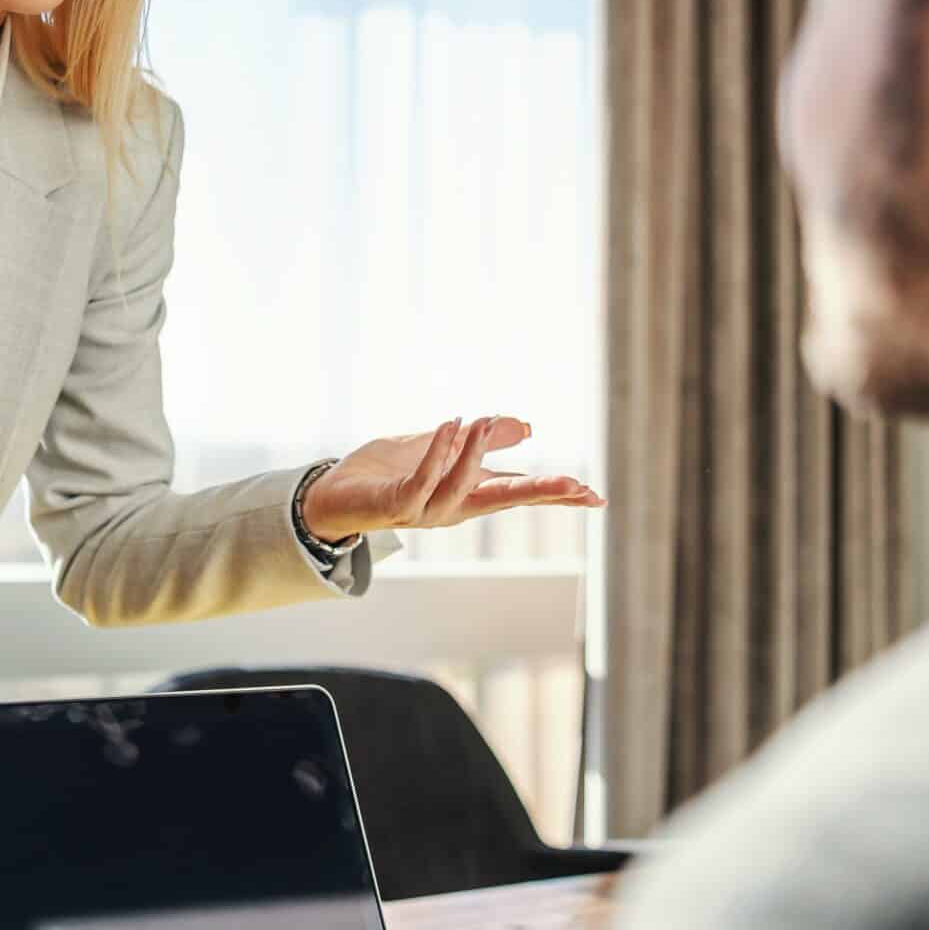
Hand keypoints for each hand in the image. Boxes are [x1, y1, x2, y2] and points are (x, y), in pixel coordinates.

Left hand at [299, 417, 605, 544]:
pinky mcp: (399, 503)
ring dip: (476, 451)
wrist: (333, 494)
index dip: (556, 493)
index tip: (595, 496)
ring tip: (485, 420)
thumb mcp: (440, 446)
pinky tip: (453, 424)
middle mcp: (454, 507)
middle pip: (506, 499)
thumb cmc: (387, 472)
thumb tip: (527, 428)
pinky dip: (440, 450)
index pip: (521, 492)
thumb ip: (481, 439)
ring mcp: (427, 509)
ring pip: (462, 485)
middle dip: (541, 492)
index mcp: (468, 494)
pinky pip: (424, 477)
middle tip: (578, 487)